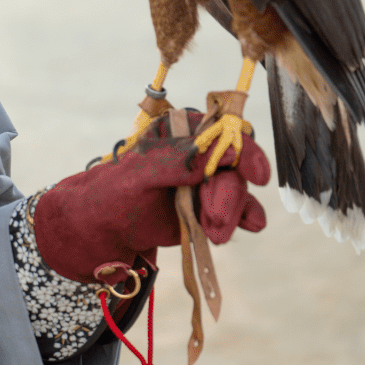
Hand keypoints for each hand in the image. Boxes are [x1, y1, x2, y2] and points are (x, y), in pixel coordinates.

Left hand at [32, 108, 269, 284]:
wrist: (105, 227)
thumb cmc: (116, 191)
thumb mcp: (140, 174)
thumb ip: (178, 161)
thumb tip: (225, 152)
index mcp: (181, 131)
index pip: (221, 132)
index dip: (244, 150)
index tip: (258, 175)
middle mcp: (199, 153)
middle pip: (234, 168)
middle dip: (228, 196)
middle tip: (215, 219)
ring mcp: (207, 181)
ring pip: (237, 192)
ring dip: (230, 214)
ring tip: (211, 234)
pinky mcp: (211, 208)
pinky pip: (239, 211)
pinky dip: (247, 218)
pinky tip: (251, 225)